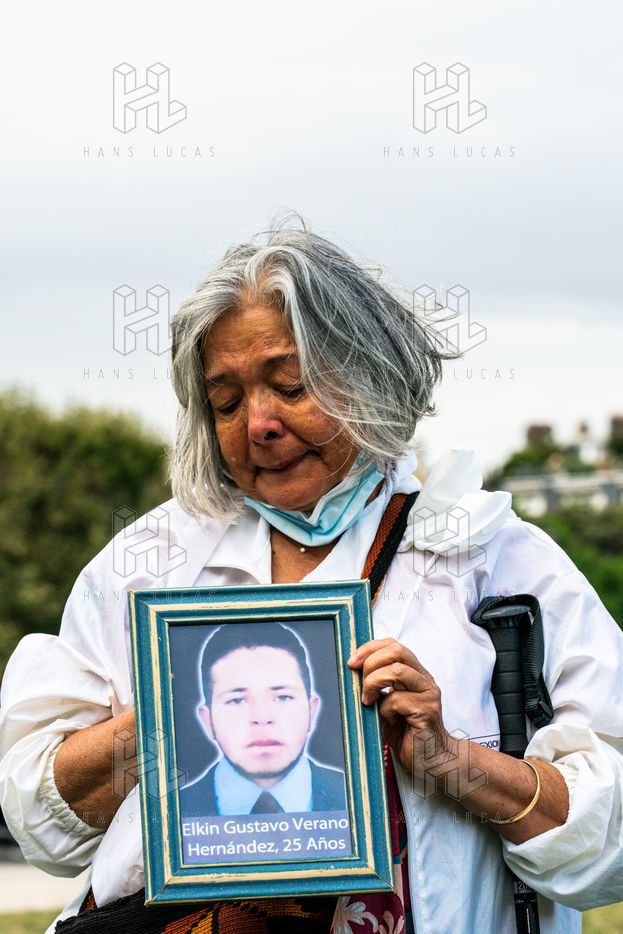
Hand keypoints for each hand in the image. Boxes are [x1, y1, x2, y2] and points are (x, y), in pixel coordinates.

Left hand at [348, 638, 454, 777]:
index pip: (393, 645)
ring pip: (397, 671)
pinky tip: (387, 720)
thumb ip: (377, 688)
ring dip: (374, 683)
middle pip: (397, 651)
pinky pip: (398, 700)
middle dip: (371, 662)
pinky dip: (385, 709)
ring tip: (368, 700)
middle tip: (360, 681)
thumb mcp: (386, 705)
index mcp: (415, 673)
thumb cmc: (406, 733)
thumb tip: (353, 673)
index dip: (370, 648)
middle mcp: (424, 679)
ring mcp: (428, 694)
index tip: (352, 662)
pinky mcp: (427, 711)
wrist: (430, 761)